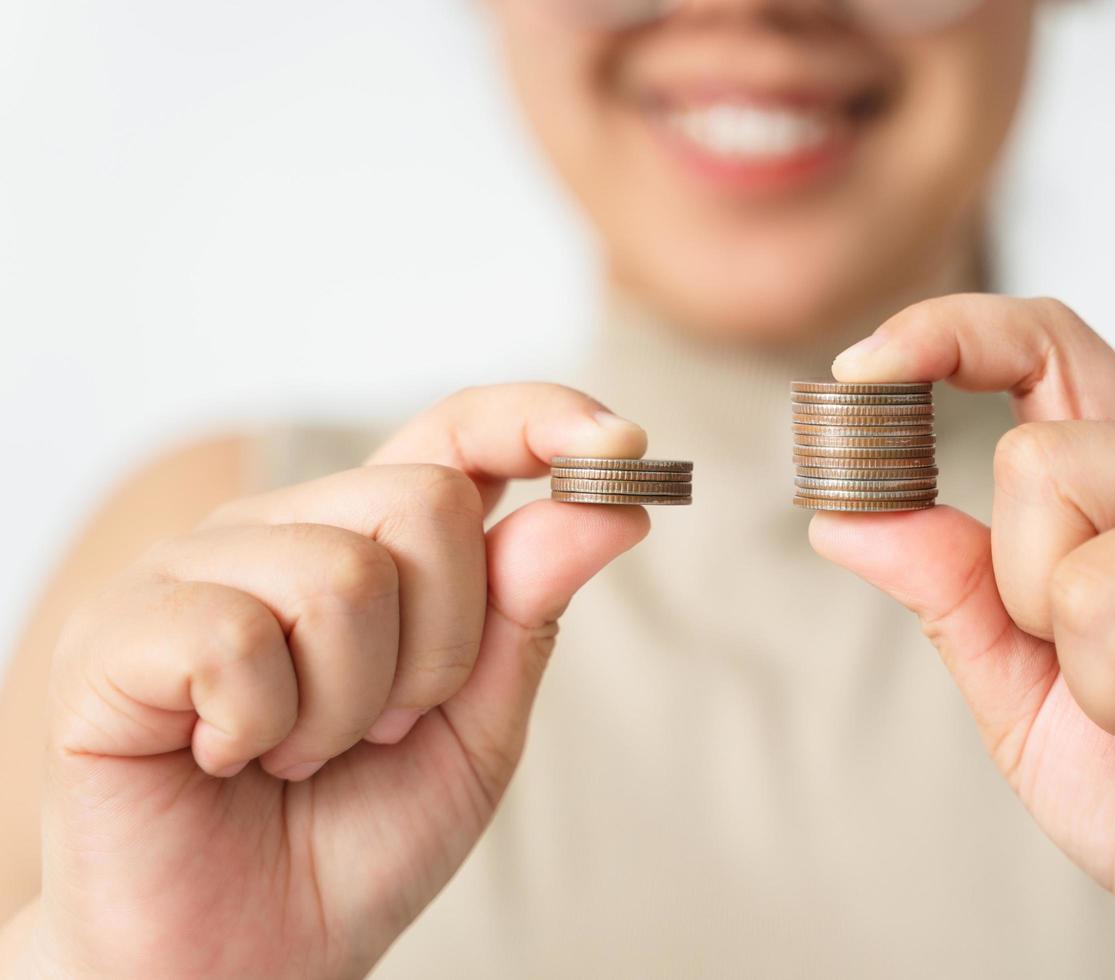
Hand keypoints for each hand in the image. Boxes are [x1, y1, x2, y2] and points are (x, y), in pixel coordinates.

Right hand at [34, 385, 649, 978]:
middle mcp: (280, 530)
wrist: (241, 960)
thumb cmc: (355, 838)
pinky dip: (265, 727)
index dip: (539, 419)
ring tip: (304, 753)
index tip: (626, 443)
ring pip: (342, 575)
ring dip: (353, 705)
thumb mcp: (477, 730)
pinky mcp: (116, 631)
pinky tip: (230, 757)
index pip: (458, 432)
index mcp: (368, 543)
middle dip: (442, 646)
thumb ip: (527, 615)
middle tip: (384, 726)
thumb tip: (607, 509)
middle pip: (425, 501)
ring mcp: (192, 570)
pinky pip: (240, 639)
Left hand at [810, 296, 1114, 978]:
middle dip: (1035, 606)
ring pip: (1104, 579)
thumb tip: (845, 515)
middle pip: (1043, 464)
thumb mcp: (1021, 693)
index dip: (948, 335)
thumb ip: (951, 593)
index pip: (1048, 346)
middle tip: (1113, 681)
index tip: (862, 370)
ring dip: (1114, 693)